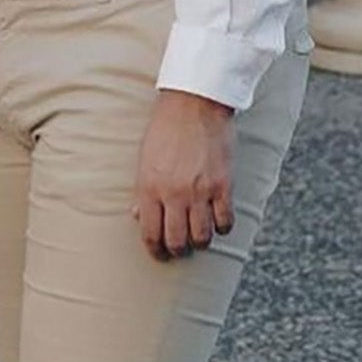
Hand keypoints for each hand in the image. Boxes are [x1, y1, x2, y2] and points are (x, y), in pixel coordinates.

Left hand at [132, 90, 234, 261]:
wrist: (193, 106)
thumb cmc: (164, 130)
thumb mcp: (144, 160)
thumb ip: (142, 191)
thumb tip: (137, 216)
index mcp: (149, 188)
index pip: (150, 233)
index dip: (155, 250)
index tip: (160, 255)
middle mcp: (173, 194)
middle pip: (176, 240)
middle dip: (177, 250)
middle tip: (180, 249)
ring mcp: (199, 192)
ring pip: (202, 236)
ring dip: (200, 242)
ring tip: (199, 238)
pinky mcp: (222, 186)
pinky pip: (224, 221)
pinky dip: (222, 228)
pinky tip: (217, 223)